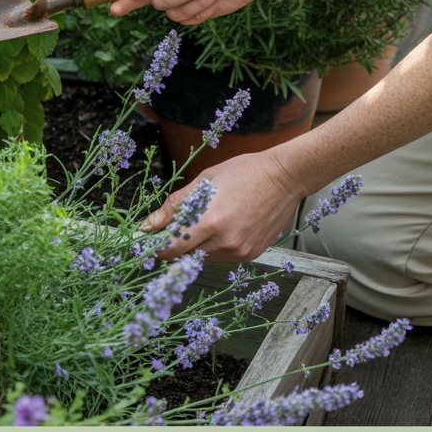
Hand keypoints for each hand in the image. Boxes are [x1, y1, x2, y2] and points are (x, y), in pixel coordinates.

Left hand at [139, 148, 302, 262]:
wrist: (283, 178)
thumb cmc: (244, 173)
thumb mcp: (204, 181)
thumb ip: (174, 206)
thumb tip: (148, 225)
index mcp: (209, 221)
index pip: (171, 249)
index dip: (159, 246)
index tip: (154, 240)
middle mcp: (224, 242)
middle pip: (186, 257)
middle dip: (178, 245)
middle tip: (181, 227)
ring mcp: (239, 251)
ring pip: (204, 259)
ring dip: (198, 246)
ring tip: (209, 220)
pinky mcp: (250, 255)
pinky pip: (223, 258)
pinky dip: (217, 247)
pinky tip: (226, 226)